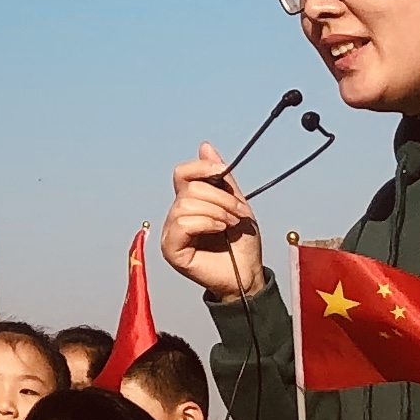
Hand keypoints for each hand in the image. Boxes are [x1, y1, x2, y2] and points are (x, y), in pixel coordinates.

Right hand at [160, 144, 266, 298]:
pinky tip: (218, 231)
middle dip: (221, 199)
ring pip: (186, 206)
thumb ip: (220, 178)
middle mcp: (176, 215)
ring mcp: (171, 232)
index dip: (201, 168)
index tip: (222, 173)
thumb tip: (205, 146)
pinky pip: (182, 224)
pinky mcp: (171, 248)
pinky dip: (206, 223)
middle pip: (189, 189)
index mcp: (189, 202)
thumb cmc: (241, 244)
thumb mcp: (237, 203)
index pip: (182, 173)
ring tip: (230, 224)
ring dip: (216, 212)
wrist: (248, 273)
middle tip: (239, 214)